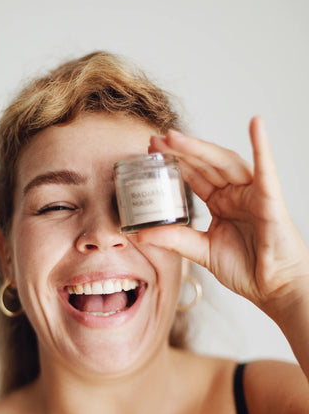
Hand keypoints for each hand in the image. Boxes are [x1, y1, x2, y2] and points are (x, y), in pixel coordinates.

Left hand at [137, 117, 308, 318]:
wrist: (273, 289)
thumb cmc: (247, 269)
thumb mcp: (202, 252)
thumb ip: (174, 240)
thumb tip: (139, 235)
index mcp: (221, 204)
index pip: (194, 176)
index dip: (175, 162)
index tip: (151, 150)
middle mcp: (236, 194)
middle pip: (205, 165)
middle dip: (180, 150)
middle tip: (155, 139)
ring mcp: (253, 194)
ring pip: (226, 163)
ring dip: (201, 147)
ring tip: (175, 137)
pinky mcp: (270, 201)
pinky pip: (267, 171)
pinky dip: (262, 147)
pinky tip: (256, 125)